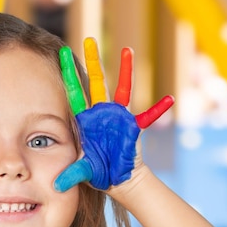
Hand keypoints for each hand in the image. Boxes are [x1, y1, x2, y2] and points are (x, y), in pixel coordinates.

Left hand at [54, 38, 173, 191]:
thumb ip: (71, 175)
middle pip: (95, 83)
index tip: (61, 54)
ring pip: (121, 89)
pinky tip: (169, 99)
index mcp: (84, 121)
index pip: (73, 92)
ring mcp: (118, 117)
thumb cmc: (98, 173)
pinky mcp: (133, 126)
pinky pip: (148, 116)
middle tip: (89, 40)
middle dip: (92, 62)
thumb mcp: (83, 172)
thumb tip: (57, 186)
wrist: (117, 179)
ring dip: (125, 70)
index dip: (68, 74)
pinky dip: (158, 109)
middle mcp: (100, 114)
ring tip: (128, 50)